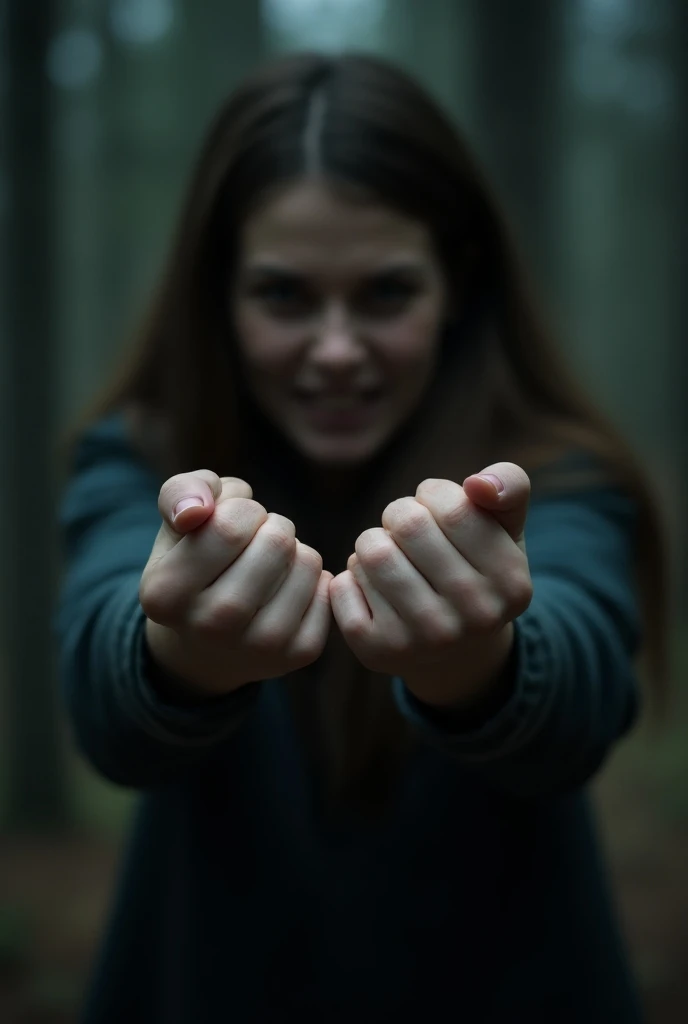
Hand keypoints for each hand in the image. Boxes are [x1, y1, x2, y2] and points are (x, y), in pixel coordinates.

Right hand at [140, 471, 331, 696]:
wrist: (210, 641)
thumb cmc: (196, 562)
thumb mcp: (177, 521)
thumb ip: (180, 493)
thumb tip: (195, 511)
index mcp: (164, 592)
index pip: (230, 524)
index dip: (242, 509)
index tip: (232, 524)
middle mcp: (208, 627)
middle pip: (275, 541)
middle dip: (273, 525)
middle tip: (258, 542)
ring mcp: (255, 648)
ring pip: (307, 562)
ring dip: (295, 549)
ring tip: (271, 564)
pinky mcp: (297, 656)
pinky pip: (327, 588)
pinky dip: (313, 577)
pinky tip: (288, 588)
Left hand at [329, 464, 532, 708]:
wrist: (452, 648)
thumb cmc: (474, 567)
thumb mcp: (504, 525)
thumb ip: (509, 485)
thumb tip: (478, 483)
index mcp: (512, 582)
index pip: (453, 507)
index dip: (432, 495)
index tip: (436, 510)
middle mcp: (474, 618)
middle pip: (407, 524)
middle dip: (399, 515)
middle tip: (407, 532)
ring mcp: (426, 640)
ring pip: (371, 554)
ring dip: (373, 543)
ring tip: (389, 557)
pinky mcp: (379, 652)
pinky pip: (343, 587)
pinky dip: (351, 576)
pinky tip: (372, 588)